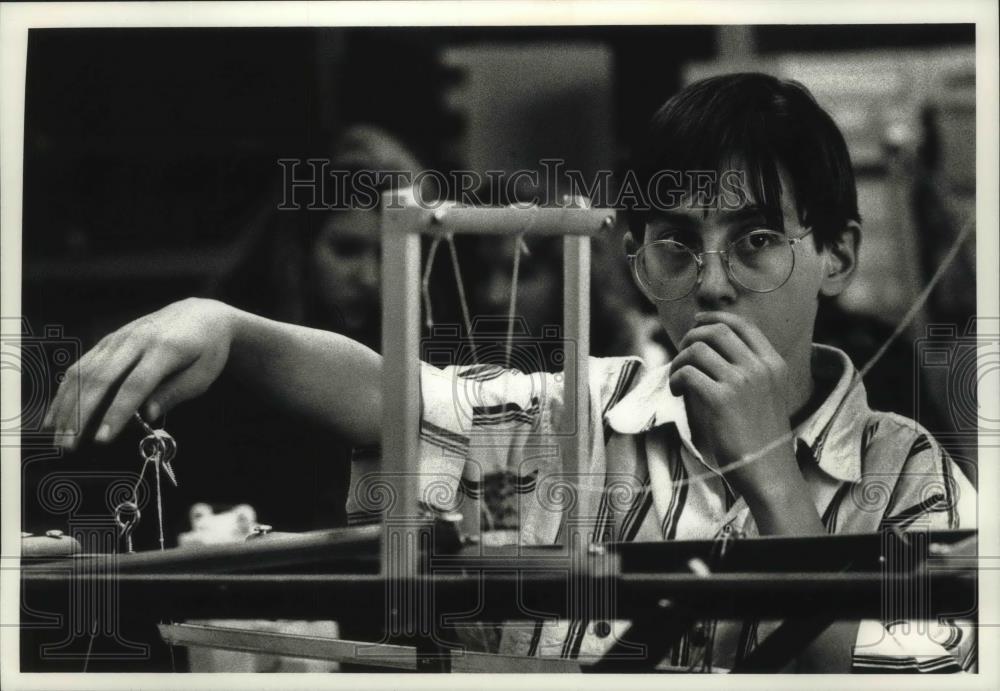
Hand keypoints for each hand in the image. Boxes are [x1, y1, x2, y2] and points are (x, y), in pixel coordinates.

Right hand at [43, 298, 235, 449]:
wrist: (201, 315)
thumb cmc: (207, 350)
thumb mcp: (203, 375)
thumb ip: (175, 393)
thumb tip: (148, 415)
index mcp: (165, 348)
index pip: (136, 384)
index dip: (117, 412)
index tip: (103, 438)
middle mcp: (136, 340)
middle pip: (101, 378)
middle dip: (81, 414)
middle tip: (68, 445)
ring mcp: (119, 338)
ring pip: (84, 371)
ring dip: (66, 404)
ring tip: (56, 436)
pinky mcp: (109, 340)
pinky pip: (82, 364)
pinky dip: (65, 389)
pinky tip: (56, 412)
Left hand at [667, 310, 797, 496]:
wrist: (769, 472)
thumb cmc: (762, 438)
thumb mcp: (768, 395)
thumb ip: (749, 371)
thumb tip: (708, 348)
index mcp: (774, 364)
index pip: (743, 324)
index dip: (715, 318)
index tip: (697, 323)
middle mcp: (760, 367)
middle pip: (717, 330)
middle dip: (692, 336)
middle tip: (682, 354)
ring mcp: (742, 382)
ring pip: (698, 348)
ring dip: (680, 359)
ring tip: (678, 379)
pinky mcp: (721, 399)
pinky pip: (688, 372)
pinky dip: (676, 378)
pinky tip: (677, 392)